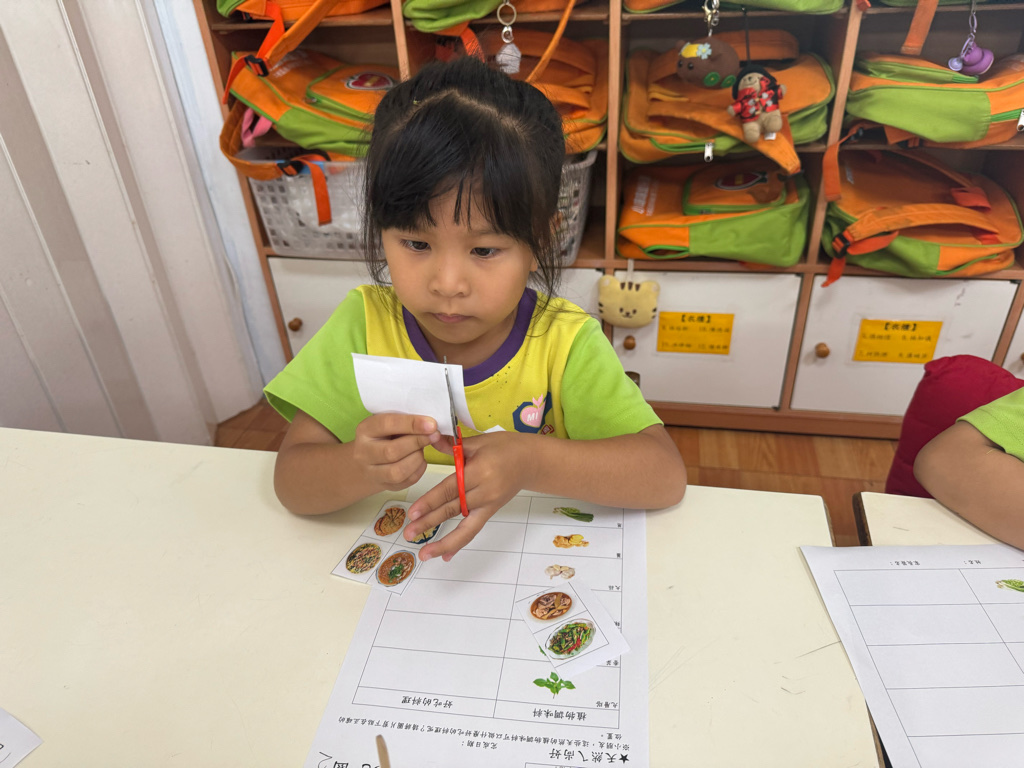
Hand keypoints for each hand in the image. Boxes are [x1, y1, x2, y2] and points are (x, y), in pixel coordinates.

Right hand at [351, 413, 440, 491]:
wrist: (368, 461)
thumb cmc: (384, 437)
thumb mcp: (389, 424)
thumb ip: (406, 422)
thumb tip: (430, 425)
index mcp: (365, 429)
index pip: (387, 424)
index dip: (411, 424)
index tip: (432, 424)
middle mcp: (363, 452)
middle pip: (391, 451)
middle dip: (417, 443)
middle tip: (434, 436)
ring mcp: (371, 472)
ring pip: (397, 472)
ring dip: (417, 459)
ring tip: (422, 449)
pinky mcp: (384, 486)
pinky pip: (405, 482)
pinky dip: (418, 470)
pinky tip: (420, 460)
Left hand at [403, 431, 532, 561]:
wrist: (531, 461)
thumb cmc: (507, 447)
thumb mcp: (480, 441)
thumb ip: (453, 445)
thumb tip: (429, 437)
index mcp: (480, 471)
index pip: (451, 489)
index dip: (430, 501)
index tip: (413, 512)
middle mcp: (485, 492)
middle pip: (453, 510)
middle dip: (429, 523)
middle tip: (409, 533)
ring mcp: (489, 504)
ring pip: (464, 527)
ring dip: (443, 542)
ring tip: (424, 554)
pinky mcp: (490, 511)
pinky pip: (473, 530)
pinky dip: (459, 543)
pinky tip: (445, 556)